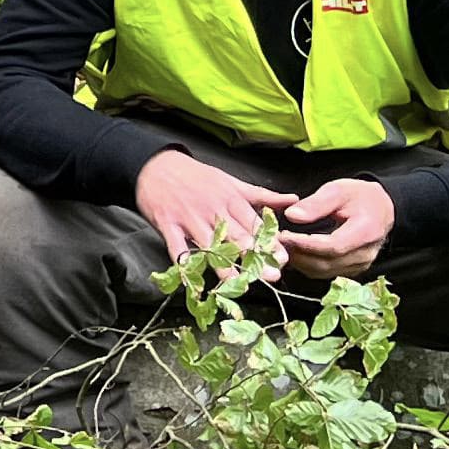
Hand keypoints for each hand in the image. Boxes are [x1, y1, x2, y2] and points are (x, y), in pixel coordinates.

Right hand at [132, 148, 294, 269]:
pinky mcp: (168, 224)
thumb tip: (293, 200)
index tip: (283, 258)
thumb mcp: (231, 181)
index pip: (254, 223)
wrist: (155, 164)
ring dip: (223, 266)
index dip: (270, 242)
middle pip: (237, 236)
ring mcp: (189, 218)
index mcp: (230, 199)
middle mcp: (212, 210)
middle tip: (271, 275)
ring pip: (209, 245)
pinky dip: (183, 263)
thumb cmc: (195, 175)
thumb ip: (261, 195)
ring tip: (237, 284)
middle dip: (255, 257)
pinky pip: (176, 246)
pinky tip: (190, 278)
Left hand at [276, 172, 395, 283]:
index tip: (283, 235)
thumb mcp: (339, 190)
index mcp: (366, 232)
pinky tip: (295, 252)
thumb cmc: (361, 197)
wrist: (382, 208)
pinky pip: (326, 273)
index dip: (305, 244)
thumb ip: (316, 203)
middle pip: (326, 263)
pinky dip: (307, 265)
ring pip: (324, 271)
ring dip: (300, 262)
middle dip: (298, 254)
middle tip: (276, 241)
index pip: (332, 246)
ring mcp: (360, 265)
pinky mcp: (352, 269)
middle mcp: (364, 254)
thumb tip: (292, 215)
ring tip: (282, 246)